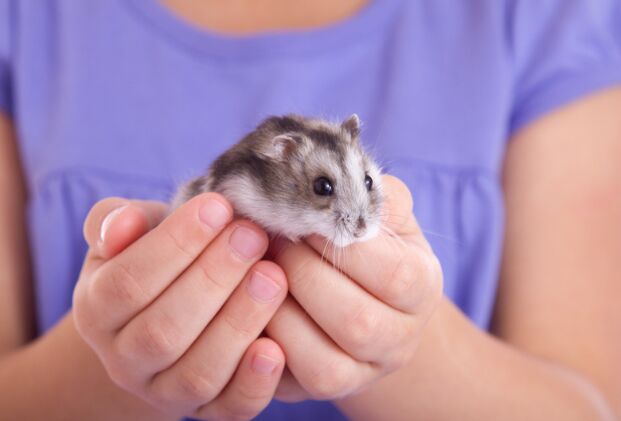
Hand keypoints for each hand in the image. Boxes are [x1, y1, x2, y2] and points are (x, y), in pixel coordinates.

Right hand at [72, 194, 287, 419]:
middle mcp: (124, 360)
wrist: (165, 318)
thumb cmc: (156, 260)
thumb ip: (119, 220)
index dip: (175, 244)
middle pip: (162, 330)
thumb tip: (121, 223)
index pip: (127, 283)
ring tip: (273, 276)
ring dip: (238, 324)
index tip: (218, 206)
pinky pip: (228, 409)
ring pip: (196, 373)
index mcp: (97, 310)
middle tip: (253, 235)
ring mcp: (164, 391)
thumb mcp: (132, 235)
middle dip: (213, 278)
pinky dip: (253, 383)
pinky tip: (277, 347)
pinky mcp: (207, 411)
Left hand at [266, 175, 442, 400]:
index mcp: (422, 287)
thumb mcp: (379, 215)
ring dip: (280, 312)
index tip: (305, 218)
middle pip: (355, 321)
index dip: (342, 244)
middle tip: (273, 240)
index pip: (394, 272)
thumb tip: (343, 178)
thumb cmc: (366, 247)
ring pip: (323, 362)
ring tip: (259, 272)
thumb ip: (371, 193)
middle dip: (302, 274)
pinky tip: (254, 306)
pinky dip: (268, 342)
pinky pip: (292, 381)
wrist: (363, 300)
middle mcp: (401, 339)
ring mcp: (364, 372)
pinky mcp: (326, 389)